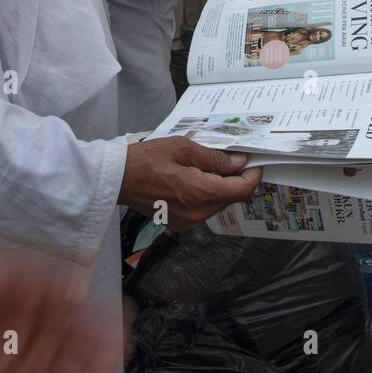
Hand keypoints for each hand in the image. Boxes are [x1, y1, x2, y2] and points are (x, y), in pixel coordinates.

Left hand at [0, 246, 124, 372]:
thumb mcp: (2, 268)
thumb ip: (44, 278)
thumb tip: (81, 286)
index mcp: (24, 288)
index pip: (68, 304)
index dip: (94, 314)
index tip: (120, 322)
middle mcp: (17, 317)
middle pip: (63, 335)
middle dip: (91, 343)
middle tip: (117, 351)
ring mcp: (4, 345)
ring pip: (50, 359)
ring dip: (76, 364)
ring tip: (102, 369)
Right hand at [119, 138, 263, 231]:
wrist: (117, 179)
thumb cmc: (147, 159)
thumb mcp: (183, 148)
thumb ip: (215, 158)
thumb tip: (239, 162)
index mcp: (202, 193)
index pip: (242, 190)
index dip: (253, 176)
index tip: (254, 163)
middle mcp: (199, 213)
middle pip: (231, 198)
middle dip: (235, 179)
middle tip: (229, 159)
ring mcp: (189, 222)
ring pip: (217, 204)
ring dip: (218, 187)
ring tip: (204, 168)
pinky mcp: (180, 224)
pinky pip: (202, 210)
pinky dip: (204, 196)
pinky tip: (191, 181)